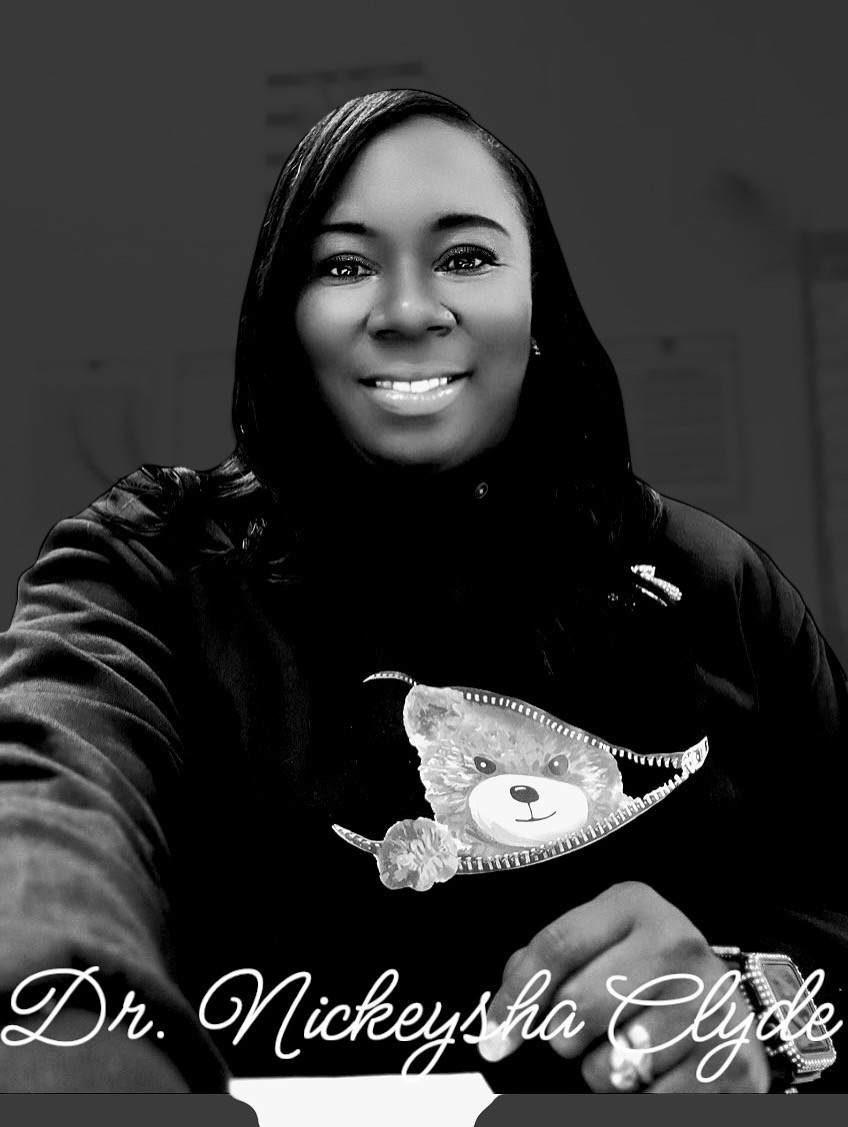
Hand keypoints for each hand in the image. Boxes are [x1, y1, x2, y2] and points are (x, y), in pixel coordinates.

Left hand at [479, 881, 771, 1092]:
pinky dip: (641, 1095)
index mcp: (634, 905)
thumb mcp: (598, 941)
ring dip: (602, 1069)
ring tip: (618, 1050)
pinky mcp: (733, 1057)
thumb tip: (503, 1018)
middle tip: (570, 1037)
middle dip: (561, 1034)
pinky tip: (653, 1071)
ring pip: (615, 1059)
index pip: (558, 946)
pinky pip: (657, 1097)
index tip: (494, 1038)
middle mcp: (677, 944)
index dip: (517, 996)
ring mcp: (711, 1000)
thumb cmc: (641, 969)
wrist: (724, 998)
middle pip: (580, 1003)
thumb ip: (546, 963)